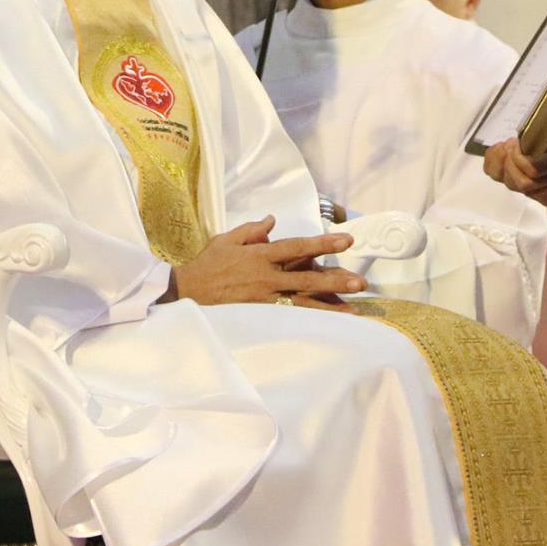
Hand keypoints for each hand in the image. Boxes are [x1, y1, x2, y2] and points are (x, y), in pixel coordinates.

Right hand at [170, 215, 366, 307]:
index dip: (323, 244)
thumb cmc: (207, 265)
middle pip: (307, 279)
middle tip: (360, 282)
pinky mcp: (260, 317)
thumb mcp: (226, 240)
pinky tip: (327, 325)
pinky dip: (310, 321)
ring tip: (354, 309)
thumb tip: (272, 220)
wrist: (186, 293)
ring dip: (329, 306)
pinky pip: (290, 318)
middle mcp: (266, 278)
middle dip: (335, 280)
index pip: (297, 247)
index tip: (347, 240)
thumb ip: (251, 229)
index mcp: (260, 255)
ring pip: (303, 303)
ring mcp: (264, 300)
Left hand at [485, 75, 546, 205]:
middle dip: (510, 167)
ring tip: (516, 151)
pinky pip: (539, 186)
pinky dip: (527, 176)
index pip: (531, 169)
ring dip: (517, 173)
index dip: (517, 158)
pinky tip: (528, 155)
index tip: (515, 139)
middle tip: (510, 146)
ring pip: (530, 188)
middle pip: (524, 183)